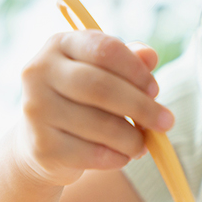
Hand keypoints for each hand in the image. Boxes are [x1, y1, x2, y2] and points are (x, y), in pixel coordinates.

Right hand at [12, 30, 173, 186]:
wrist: (38, 141)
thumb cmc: (80, 99)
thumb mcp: (102, 73)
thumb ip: (128, 60)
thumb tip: (150, 56)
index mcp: (59, 45)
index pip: (104, 49)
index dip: (135, 70)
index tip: (155, 89)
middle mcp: (39, 72)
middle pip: (100, 87)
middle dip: (140, 106)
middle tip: (165, 122)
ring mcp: (36, 109)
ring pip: (99, 124)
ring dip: (132, 137)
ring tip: (143, 143)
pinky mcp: (41, 146)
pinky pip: (91, 153)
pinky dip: (116, 156)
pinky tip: (123, 155)